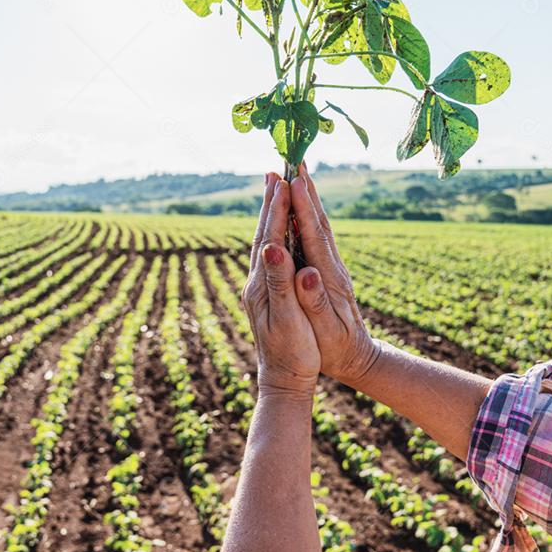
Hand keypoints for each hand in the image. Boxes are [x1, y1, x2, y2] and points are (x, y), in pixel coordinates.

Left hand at [242, 173, 320, 398]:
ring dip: (271, 213)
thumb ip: (280, 283)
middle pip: (263, 233)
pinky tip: (279, 226)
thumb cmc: (293, 354)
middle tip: (274, 170)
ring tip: (274, 187)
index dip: (278, 208)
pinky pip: (272, 251)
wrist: (284, 381)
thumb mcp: (288, 320)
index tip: (283, 179)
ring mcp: (261, 286)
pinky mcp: (268, 291)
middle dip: (271, 202)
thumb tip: (273, 248)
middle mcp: (257, 281)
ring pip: (265, 240)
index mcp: (262, 284)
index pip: (270, 237)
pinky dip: (276, 230)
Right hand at [288, 162, 380, 387]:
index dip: (302, 209)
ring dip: (308, 198)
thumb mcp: (325, 330)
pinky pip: (317, 235)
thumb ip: (315, 300)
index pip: (313, 237)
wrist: (358, 358)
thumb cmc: (336, 349)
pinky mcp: (329, 269)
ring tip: (297, 172)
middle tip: (294, 160)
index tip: (292, 181)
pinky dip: (308, 214)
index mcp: (328, 278)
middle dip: (305, 191)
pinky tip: (301, 205)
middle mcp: (332, 266)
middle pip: (317, 222)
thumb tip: (308, 272)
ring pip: (319, 225)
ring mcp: (332, 266)